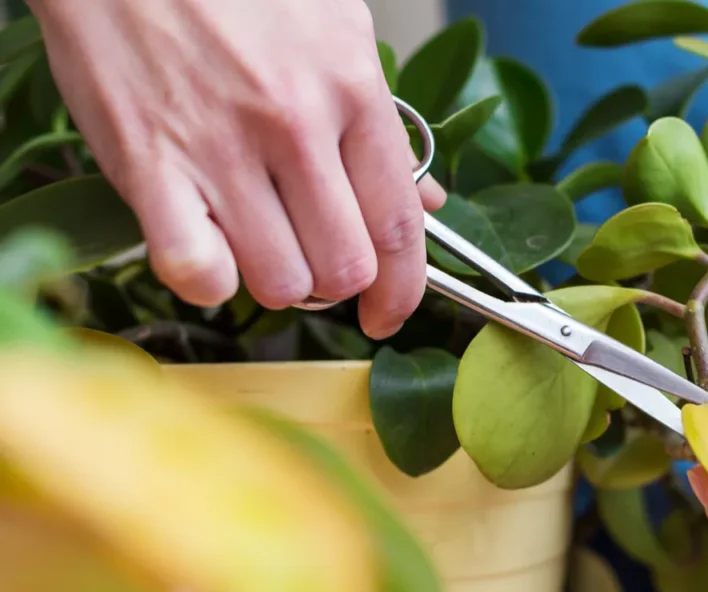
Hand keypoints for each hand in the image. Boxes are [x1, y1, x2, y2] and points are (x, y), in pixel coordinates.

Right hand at [29, 0, 446, 337]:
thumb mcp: (335, 32)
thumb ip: (381, 126)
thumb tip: (426, 199)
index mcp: (351, 89)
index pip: (399, 226)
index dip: (404, 289)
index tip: (390, 312)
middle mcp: (294, 126)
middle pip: (344, 268)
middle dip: (337, 284)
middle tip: (315, 259)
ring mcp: (221, 150)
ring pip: (280, 283)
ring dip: (275, 280)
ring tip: (258, 241)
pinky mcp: (149, 167)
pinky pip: (198, 273)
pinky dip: (207, 279)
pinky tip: (206, 245)